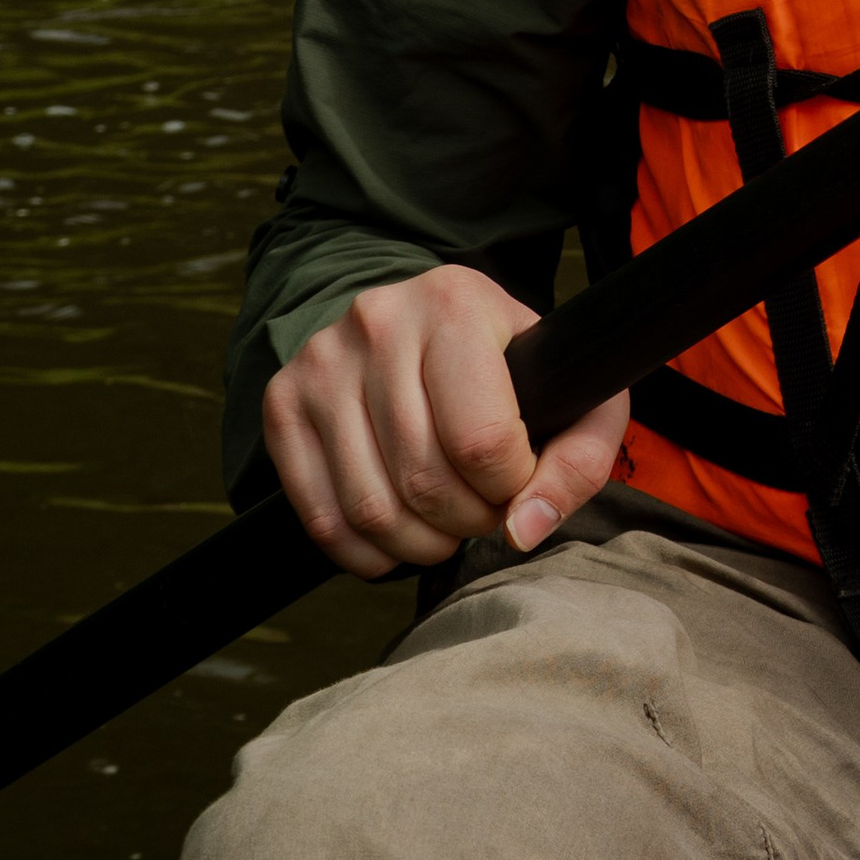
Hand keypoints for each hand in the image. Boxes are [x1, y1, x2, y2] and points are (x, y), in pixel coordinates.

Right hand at [262, 265, 628, 578]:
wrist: (415, 320)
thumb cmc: (501, 363)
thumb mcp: (564, 386)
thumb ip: (576, 458)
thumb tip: (523, 530)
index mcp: (455, 304)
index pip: (482, 439)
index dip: (509, 487)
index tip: (516, 483)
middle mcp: (379, 323)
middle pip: (424, 479)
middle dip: (468, 521)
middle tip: (483, 513)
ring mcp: (321, 363)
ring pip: (371, 507)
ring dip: (420, 545)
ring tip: (446, 527)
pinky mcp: (283, 402)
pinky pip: (322, 518)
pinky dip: (367, 554)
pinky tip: (398, 538)